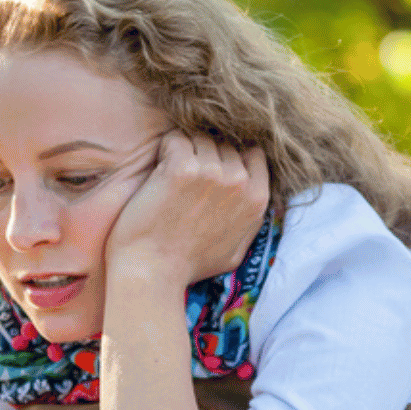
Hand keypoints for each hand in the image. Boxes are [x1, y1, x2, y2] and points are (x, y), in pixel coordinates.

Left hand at [104, 131, 268, 285]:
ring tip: (168, 176)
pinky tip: (157, 173)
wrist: (153, 271)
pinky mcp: (182, 168)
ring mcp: (211, 172)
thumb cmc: (189, 265)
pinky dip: (164, 150)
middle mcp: (239, 182)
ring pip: (199, 138)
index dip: (232, 157)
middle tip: (183, 176)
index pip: (253, 154)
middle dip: (204, 153)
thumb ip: (249, 219)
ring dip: (183, 150)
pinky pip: (175, 139)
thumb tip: (254, 199)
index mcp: (257, 199)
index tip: (212, 169)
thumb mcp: (237, 250)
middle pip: (224, 143)